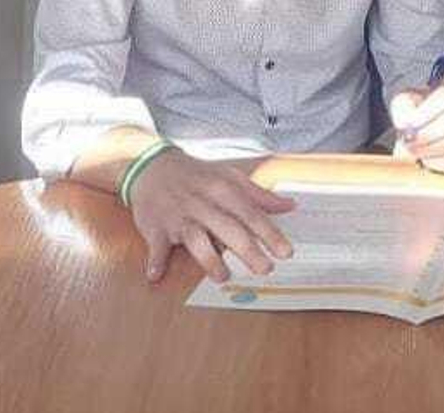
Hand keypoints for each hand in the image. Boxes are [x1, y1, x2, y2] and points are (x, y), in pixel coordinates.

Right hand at [128, 148, 296, 283]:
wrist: (153, 167)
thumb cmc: (197, 176)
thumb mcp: (230, 177)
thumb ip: (259, 195)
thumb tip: (290, 205)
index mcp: (223, 190)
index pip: (251, 214)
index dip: (269, 233)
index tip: (285, 251)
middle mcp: (203, 203)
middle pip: (228, 228)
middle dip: (248, 249)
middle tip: (265, 269)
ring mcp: (179, 216)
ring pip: (195, 238)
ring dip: (208, 259)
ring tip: (223, 276)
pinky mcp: (156, 227)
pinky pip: (156, 245)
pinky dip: (155, 260)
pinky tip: (156, 275)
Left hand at [388, 81, 443, 172]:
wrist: (422, 125)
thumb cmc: (415, 110)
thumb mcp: (403, 104)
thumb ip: (403, 112)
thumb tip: (407, 127)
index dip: (429, 110)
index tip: (411, 123)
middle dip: (432, 133)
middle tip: (412, 142)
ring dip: (435, 149)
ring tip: (416, 151)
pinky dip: (443, 162)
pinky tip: (426, 160)